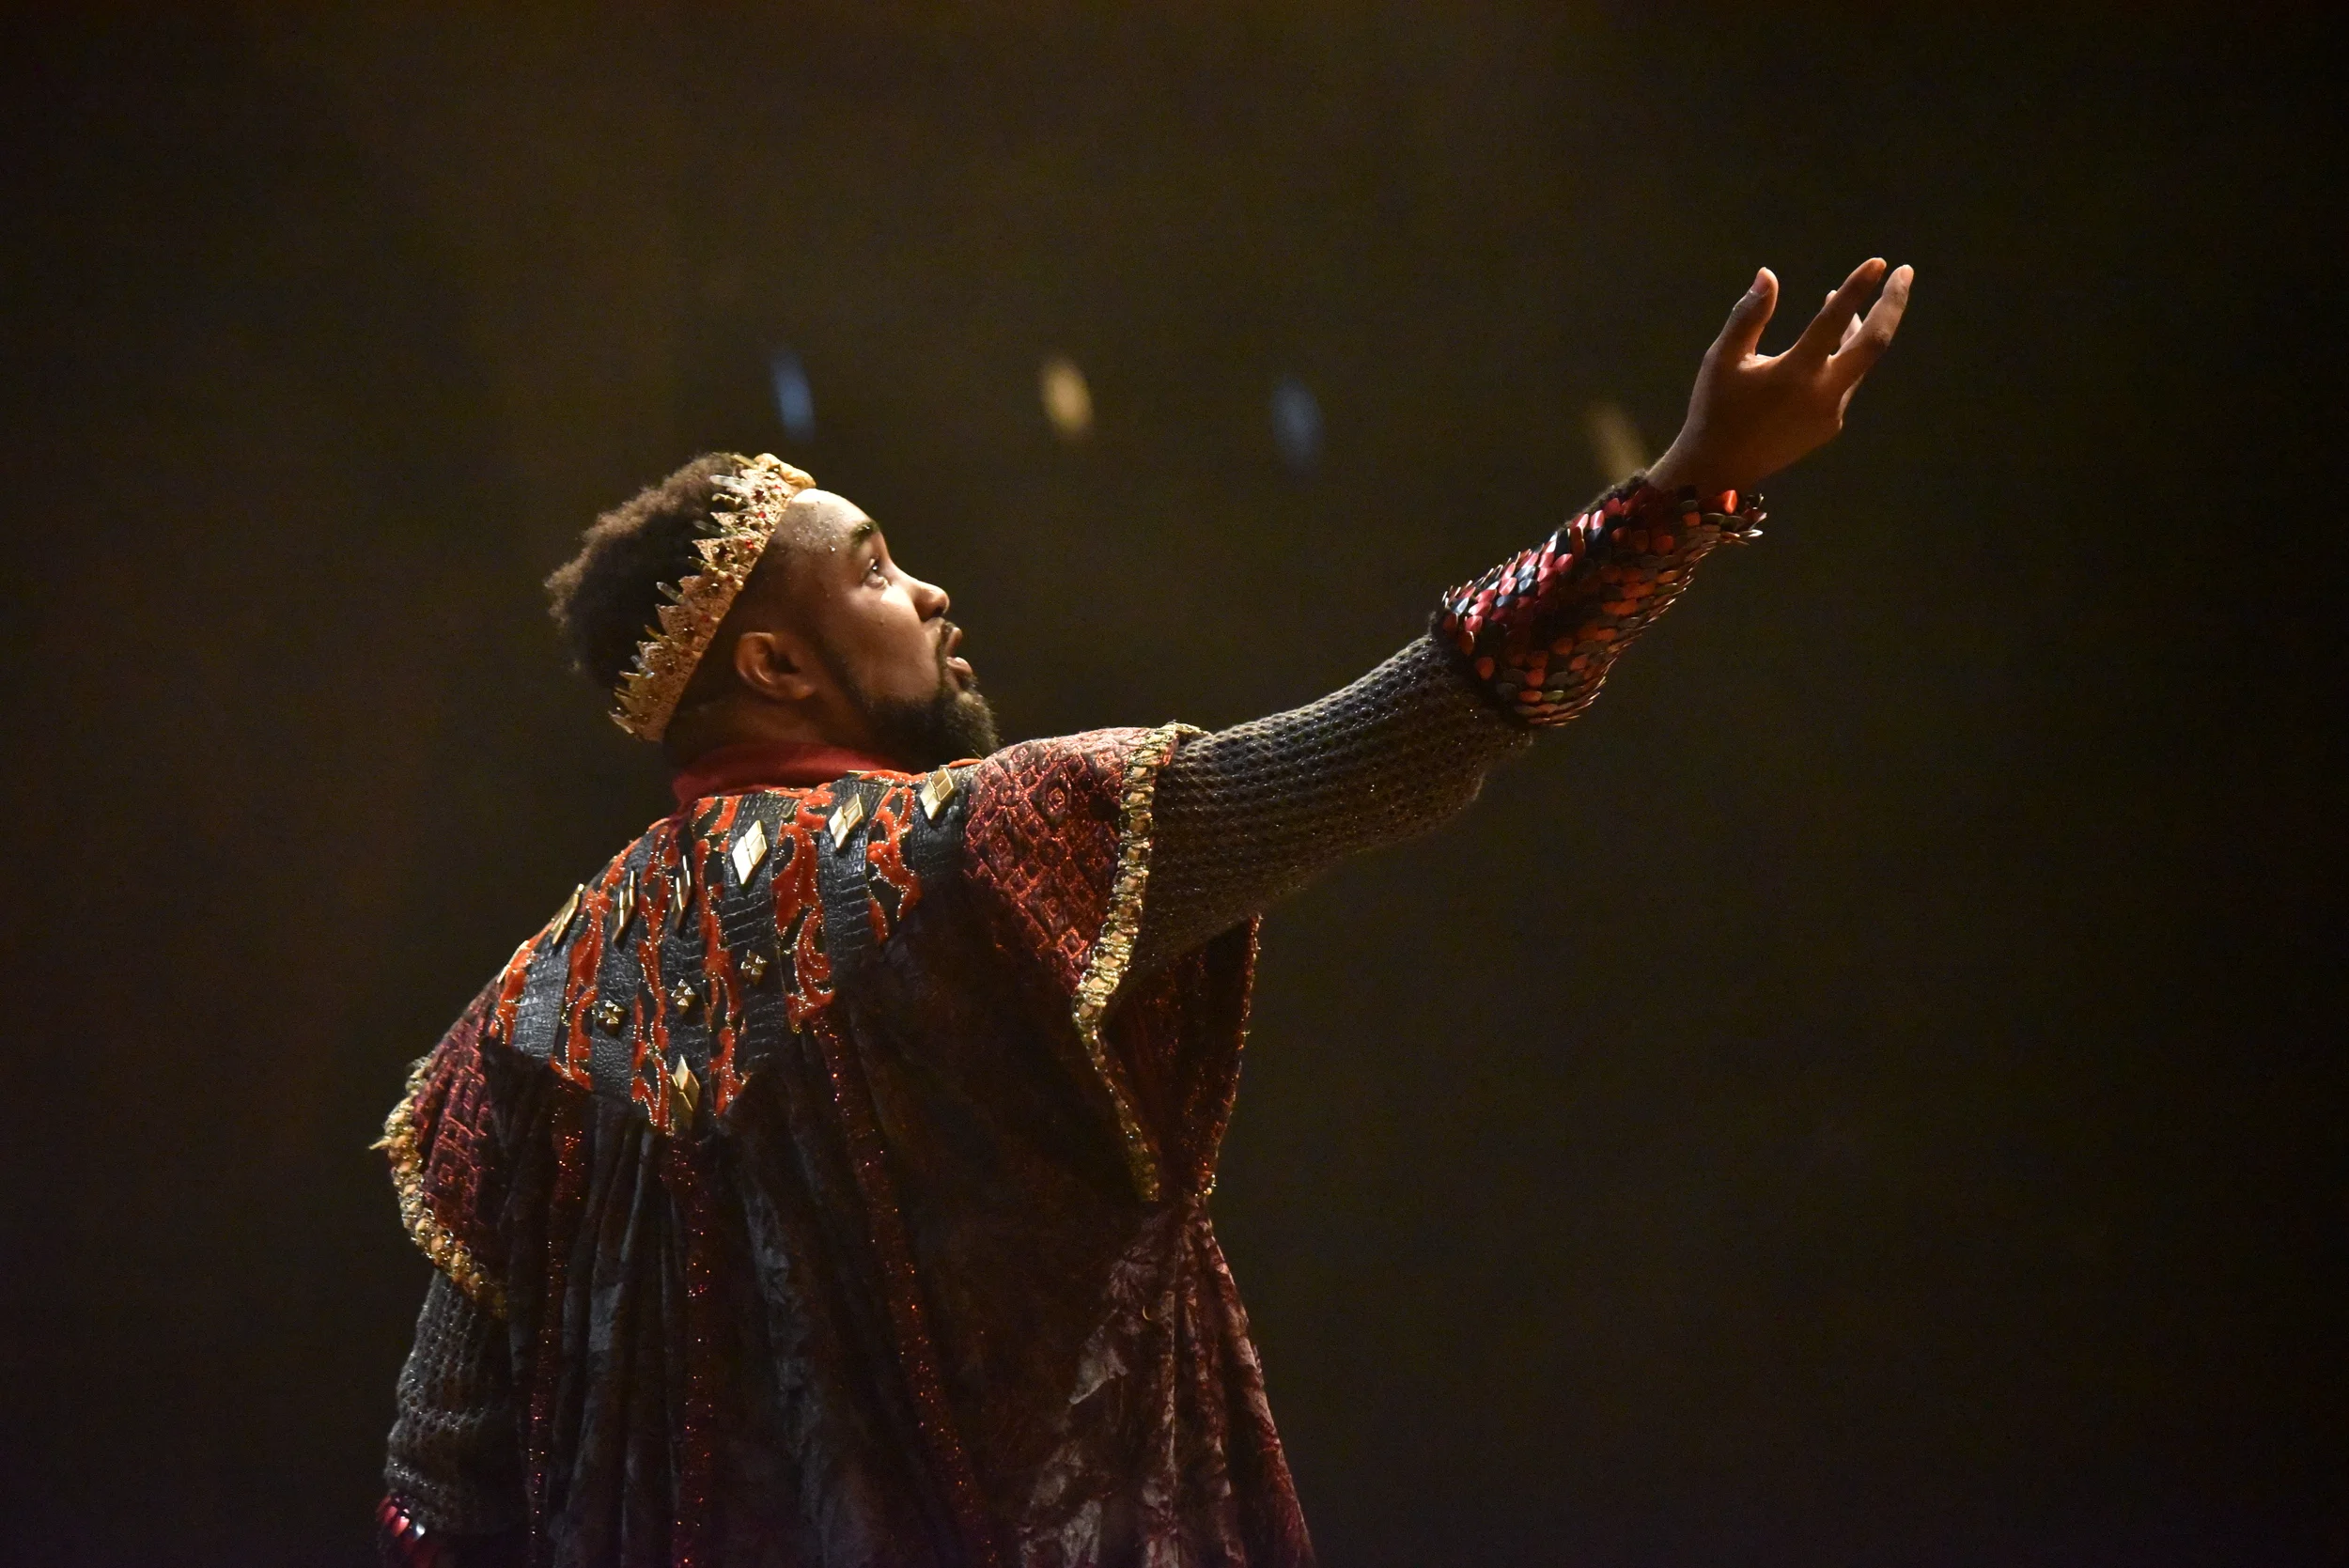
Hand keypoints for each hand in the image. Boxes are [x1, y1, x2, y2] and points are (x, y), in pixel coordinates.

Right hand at [1644, 258, 1912, 496]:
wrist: (1720, 470)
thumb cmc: (1715, 408)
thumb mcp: (1722, 359)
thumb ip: (1748, 315)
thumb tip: (1768, 274)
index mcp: (1794, 374)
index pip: (1834, 320)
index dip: (1857, 288)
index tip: (1878, 262)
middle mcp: (1821, 394)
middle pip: (1874, 343)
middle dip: (1893, 304)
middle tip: (1906, 272)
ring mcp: (1831, 413)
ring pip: (1860, 362)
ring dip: (1865, 328)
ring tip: (1865, 303)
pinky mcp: (1829, 426)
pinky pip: (1847, 381)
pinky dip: (1846, 356)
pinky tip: (1836, 342)